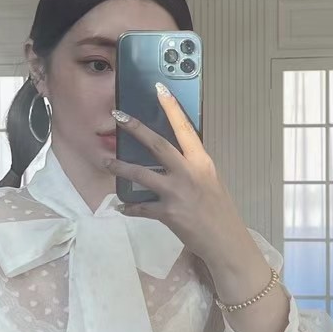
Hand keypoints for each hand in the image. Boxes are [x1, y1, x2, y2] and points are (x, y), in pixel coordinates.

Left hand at [105, 83, 251, 264]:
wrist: (226, 242)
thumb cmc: (220, 212)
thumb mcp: (210, 182)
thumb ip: (192, 169)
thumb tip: (171, 159)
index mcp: (202, 162)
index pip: (185, 129)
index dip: (172, 108)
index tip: (159, 89)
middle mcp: (189, 173)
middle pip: (158, 145)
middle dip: (136, 128)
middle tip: (118, 116)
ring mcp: (178, 193)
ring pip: (142, 174)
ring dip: (121, 167)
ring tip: (106, 162)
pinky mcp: (169, 214)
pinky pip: (142, 208)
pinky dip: (130, 207)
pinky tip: (121, 206)